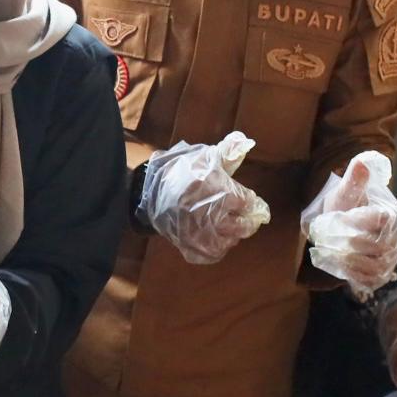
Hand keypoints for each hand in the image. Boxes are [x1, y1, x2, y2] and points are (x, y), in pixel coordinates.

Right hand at [139, 136, 271, 265]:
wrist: (145, 190)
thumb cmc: (178, 170)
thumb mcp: (203, 156)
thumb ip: (227, 152)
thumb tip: (245, 142)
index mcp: (217, 190)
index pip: (246, 201)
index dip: (251, 202)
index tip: (251, 201)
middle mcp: (210, 215)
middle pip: (242, 226)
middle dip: (249, 222)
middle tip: (249, 217)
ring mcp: (199, 233)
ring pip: (228, 242)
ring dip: (234, 236)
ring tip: (233, 227)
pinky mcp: (188, 245)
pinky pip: (211, 254)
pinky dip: (218, 249)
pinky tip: (218, 238)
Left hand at [302, 151, 396, 296]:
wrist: (341, 230)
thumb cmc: (345, 207)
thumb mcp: (346, 192)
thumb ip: (353, 180)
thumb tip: (362, 162)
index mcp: (392, 214)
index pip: (380, 219)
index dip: (356, 220)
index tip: (337, 218)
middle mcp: (396, 238)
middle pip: (375, 245)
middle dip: (347, 241)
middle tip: (326, 237)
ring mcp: (390, 259)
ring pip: (373, 265)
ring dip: (347, 259)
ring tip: (329, 249)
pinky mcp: (380, 275)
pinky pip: (370, 280)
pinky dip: (352, 274)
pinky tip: (337, 263)